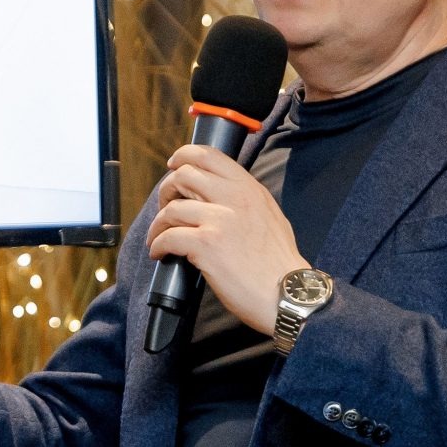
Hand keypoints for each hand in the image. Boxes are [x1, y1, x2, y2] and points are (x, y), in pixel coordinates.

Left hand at [144, 145, 306, 334]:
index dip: (183, 157)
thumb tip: (217, 196)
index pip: (209, 154)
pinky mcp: (206, 244)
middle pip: (183, 176)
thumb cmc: (278, 263)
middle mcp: (234, 197)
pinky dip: (158, 246)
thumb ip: (244, 200)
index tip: (173, 167)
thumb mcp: (269, 215)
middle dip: (166, 191)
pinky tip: (160, 254)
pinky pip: (168, 237)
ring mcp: (219, 220)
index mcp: (249, 188)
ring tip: (158, 238)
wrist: (288, 292)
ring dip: (158, 225)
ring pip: (171, 208)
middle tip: (164, 208)